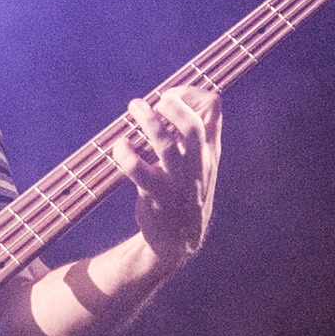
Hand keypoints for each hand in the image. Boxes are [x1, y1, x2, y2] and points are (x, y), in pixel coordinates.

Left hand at [110, 86, 221, 270]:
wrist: (177, 242)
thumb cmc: (184, 192)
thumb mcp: (200, 163)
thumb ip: (195, 134)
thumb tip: (179, 97)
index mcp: (209, 152)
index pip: (213, 110)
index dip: (191, 93)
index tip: (169, 94)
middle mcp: (198, 166)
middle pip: (192, 128)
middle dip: (172, 107)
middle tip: (155, 100)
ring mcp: (179, 183)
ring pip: (165, 147)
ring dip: (147, 123)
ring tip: (134, 107)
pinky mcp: (157, 198)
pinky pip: (140, 172)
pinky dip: (126, 154)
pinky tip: (120, 146)